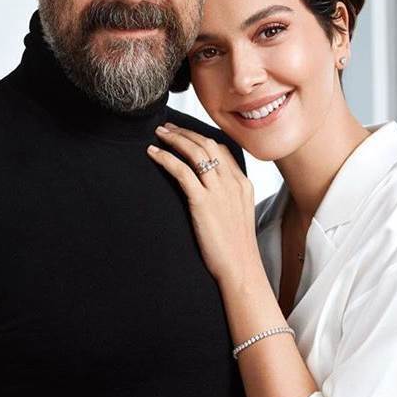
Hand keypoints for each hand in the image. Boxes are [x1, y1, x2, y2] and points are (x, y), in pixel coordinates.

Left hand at [147, 123, 262, 285]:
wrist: (241, 268)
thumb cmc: (237, 248)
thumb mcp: (239, 216)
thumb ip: (229, 198)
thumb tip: (213, 193)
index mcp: (242, 184)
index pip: (221, 149)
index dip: (200, 137)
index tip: (185, 133)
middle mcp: (232, 182)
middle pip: (207, 144)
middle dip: (185, 133)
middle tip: (167, 127)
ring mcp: (219, 191)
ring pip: (195, 152)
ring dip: (174, 139)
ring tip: (159, 134)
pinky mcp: (203, 202)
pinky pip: (182, 171)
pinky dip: (166, 158)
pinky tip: (154, 153)